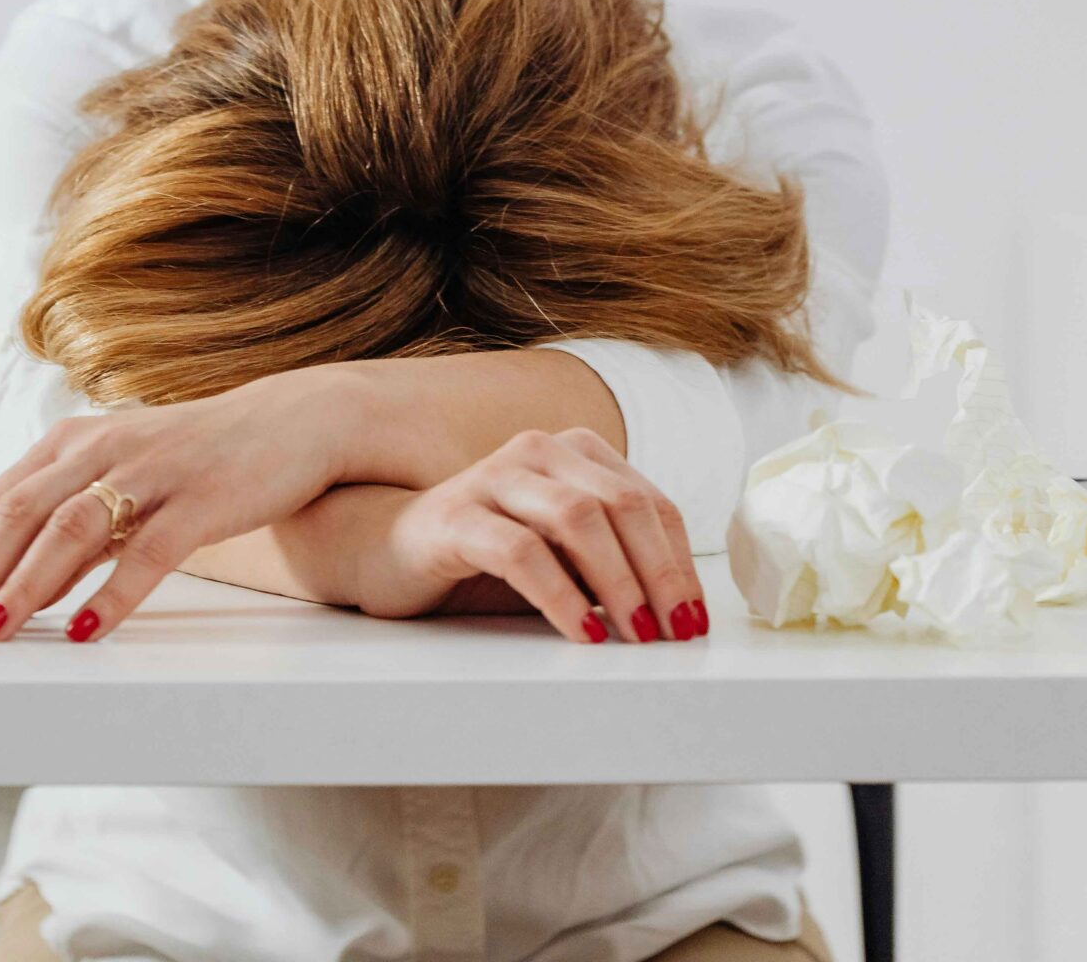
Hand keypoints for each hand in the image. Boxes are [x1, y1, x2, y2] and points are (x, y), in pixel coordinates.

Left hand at [0, 366, 358, 642]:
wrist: (291, 423)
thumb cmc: (199, 458)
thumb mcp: (122, 481)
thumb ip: (73, 529)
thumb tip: (18, 587)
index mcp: (76, 440)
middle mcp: (104, 447)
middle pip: (20, 512)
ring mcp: (152, 470)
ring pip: (70, 529)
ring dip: (26, 585)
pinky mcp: (200, 498)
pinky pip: (147, 551)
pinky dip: (112, 594)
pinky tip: (87, 630)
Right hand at [358, 427, 708, 643]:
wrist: (391, 549)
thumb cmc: (489, 555)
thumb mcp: (562, 555)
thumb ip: (613, 560)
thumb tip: (680, 612)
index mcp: (575, 452)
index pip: (650, 503)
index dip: (680, 563)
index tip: (695, 620)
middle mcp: (539, 451)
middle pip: (623, 506)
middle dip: (661, 575)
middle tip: (676, 634)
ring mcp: (495, 476)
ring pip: (579, 518)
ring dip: (619, 582)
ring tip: (637, 635)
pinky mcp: (458, 515)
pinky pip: (522, 552)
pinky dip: (562, 596)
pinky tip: (582, 632)